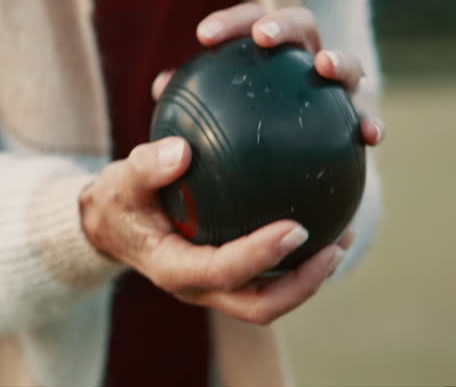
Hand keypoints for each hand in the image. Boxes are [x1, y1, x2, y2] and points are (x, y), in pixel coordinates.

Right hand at [80, 136, 351, 324]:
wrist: (111, 224)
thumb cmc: (118, 199)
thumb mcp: (121, 178)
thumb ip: (147, 166)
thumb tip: (183, 149)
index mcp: (174, 269)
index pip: (223, 272)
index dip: (262, 256)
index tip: (297, 227)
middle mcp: (200, 288)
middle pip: (260, 306)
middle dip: (304, 284)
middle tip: (335, 245)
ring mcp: (217, 288)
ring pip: (272, 298)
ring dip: (311, 276)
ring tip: (344, 236)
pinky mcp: (229, 278)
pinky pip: (272, 277)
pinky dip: (300, 259)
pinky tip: (324, 217)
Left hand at [151, 3, 385, 146]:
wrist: (275, 177)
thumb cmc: (232, 141)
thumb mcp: (206, 123)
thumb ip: (188, 103)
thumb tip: (163, 86)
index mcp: (268, 52)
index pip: (249, 22)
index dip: (230, 21)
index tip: (204, 36)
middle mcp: (304, 61)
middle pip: (302, 25)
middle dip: (285, 23)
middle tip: (262, 37)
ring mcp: (335, 88)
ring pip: (347, 64)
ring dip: (339, 59)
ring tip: (324, 66)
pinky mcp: (355, 122)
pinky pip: (366, 121)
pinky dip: (372, 123)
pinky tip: (369, 136)